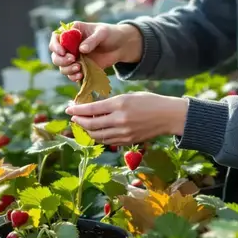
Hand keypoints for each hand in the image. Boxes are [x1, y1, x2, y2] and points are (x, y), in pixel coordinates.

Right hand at [50, 22, 141, 81]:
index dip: (55, 45)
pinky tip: (80, 75)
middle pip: (56, 55)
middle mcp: (70, 46)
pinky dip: (73, 76)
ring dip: (67, 69)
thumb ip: (92, 40)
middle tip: (73, 60)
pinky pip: (72, 75)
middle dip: (61, 60)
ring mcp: (74, 58)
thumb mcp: (102, 33)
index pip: (56, 38)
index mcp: (72, 32)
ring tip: (79, 68)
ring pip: (62, 67)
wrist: (121, 46)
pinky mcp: (81, 68)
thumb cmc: (110, 34)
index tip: (62, 52)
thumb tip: (81, 49)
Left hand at [65, 92, 187, 146]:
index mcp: (120, 104)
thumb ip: (111, 103)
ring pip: (98, 135)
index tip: (69, 108)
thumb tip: (93, 108)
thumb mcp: (128, 96)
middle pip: (92, 124)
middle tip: (73, 117)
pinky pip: (108, 141)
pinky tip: (95, 132)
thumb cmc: (149, 102)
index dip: (78, 110)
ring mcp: (124, 133)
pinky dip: (98, 137)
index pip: (92, 109)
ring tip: (82, 125)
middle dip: (79, 121)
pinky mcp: (128, 141)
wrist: (168, 116)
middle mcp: (120, 120)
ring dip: (87, 131)